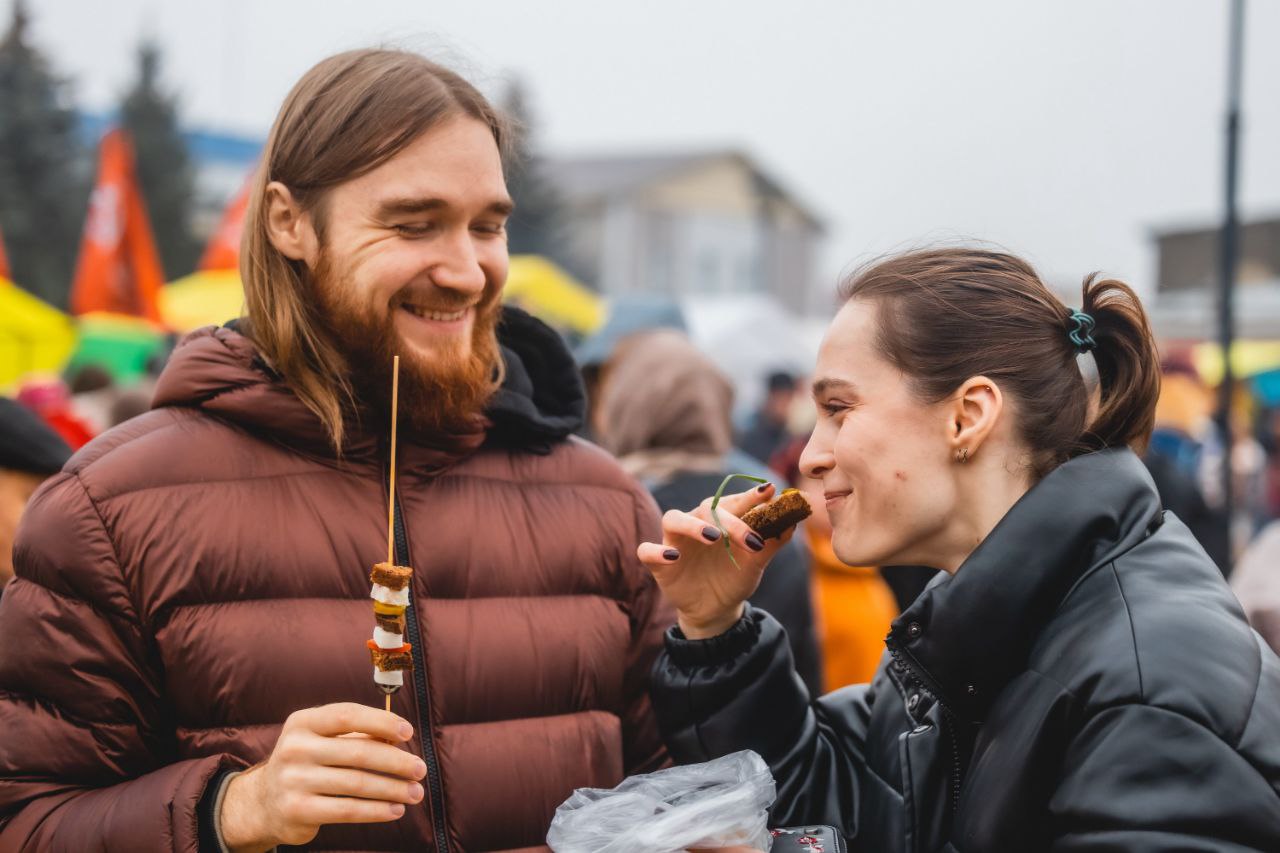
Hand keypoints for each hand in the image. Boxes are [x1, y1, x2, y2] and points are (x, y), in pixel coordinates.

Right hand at [220, 702, 426, 850]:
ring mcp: (293, 780)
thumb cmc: (309, 763)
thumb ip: (357, 736)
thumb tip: (398, 738)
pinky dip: (377, 810)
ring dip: (393, 789)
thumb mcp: (323, 740)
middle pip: (358, 752)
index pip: (347, 715)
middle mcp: (295, 748)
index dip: (381, 721)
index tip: (408, 732)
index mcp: (303, 722)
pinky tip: (395, 810)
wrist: (263, 803)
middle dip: (396, 762)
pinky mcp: (297, 810)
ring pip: (357, 784)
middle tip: (420, 770)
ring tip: (415, 792)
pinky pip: (347, 810)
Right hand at [637, 483, 794, 638]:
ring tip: (713, 537)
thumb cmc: (735, 577)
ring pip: (673, 519)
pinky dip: (658, 551)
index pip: (733, 500)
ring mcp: (675, 541)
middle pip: (706, 508)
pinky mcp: (659, 563)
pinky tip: (673, 557)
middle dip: (730, 520)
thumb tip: (792, 521)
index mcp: (721, 518)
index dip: (750, 495)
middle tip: (751, 538)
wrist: (716, 610)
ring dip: (692, 525)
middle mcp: (696, 523)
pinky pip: (648, 551)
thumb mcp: (756, 563)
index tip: (769, 492)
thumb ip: (772, 541)